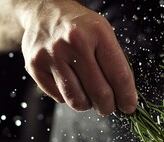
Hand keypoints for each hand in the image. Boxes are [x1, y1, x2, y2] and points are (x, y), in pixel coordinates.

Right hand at [18, 0, 136, 113]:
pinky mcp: (35, 66)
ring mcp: (52, 55)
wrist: (44, 12)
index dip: (127, 97)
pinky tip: (71, 84)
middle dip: (108, 106)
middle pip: (99, 92)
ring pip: (77, 100)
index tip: (128, 107)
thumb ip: (115, 64)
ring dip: (88, 104)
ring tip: (89, 96)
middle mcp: (73, 42)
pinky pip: (60, 97)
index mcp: (97, 33)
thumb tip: (125, 98)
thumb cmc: (81, 28)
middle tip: (108, 107)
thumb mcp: (104, 35)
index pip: (119, 75)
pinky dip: (69, 97)